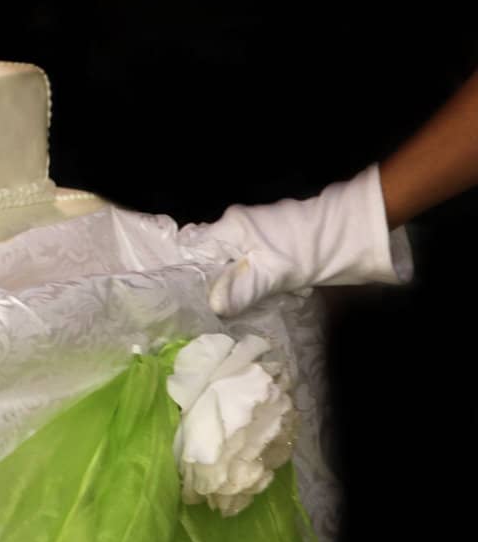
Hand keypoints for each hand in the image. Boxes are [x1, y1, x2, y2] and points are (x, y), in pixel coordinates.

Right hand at [178, 164, 411, 316]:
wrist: (356, 231)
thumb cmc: (312, 248)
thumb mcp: (275, 273)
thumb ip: (241, 289)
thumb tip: (212, 307)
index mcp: (230, 227)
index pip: (194, 251)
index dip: (188, 276)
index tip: (184, 303)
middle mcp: (236, 227)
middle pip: (210, 259)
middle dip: (211, 285)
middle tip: (206, 315)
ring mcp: (253, 235)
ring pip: (230, 265)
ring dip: (232, 287)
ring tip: (228, 313)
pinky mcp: (270, 245)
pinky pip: (248, 266)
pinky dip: (250, 283)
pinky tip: (254, 300)